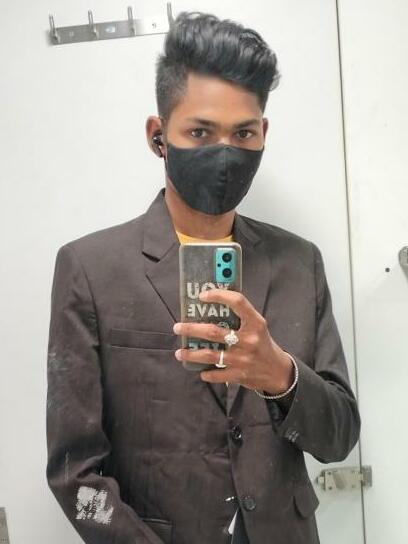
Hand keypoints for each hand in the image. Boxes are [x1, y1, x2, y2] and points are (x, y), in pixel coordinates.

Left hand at [173, 288, 294, 394]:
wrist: (278, 371)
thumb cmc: (263, 344)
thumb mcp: (257, 326)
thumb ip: (240, 317)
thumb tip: (213, 304)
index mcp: (255, 323)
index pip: (237, 302)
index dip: (219, 296)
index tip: (202, 296)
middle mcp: (249, 340)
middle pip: (213, 331)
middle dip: (191, 329)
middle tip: (178, 327)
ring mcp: (243, 359)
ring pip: (210, 354)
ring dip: (191, 354)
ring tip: (180, 352)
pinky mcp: (239, 375)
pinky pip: (217, 374)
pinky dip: (206, 373)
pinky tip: (200, 370)